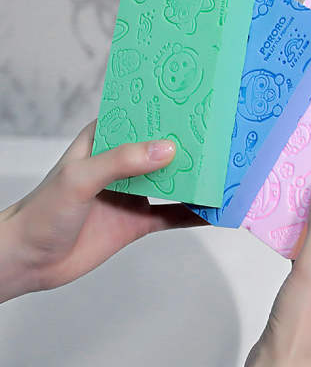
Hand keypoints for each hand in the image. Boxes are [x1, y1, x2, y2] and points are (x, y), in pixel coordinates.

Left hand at [0, 120, 205, 302]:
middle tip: (223, 137)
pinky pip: (173, 215)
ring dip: (196, 179)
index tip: (198, 104)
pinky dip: (193, 214)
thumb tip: (168, 149)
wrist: (29, 262)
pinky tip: (214, 211)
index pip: (142, 118)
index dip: (167, 111)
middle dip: (191, 145)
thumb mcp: (79, 178)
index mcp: (106, 141)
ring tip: (226, 172)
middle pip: (163, 150)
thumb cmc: (43, 211)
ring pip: (173, 181)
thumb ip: (122, 162)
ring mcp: (134, 192)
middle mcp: (124, 163)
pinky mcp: (139, 220)